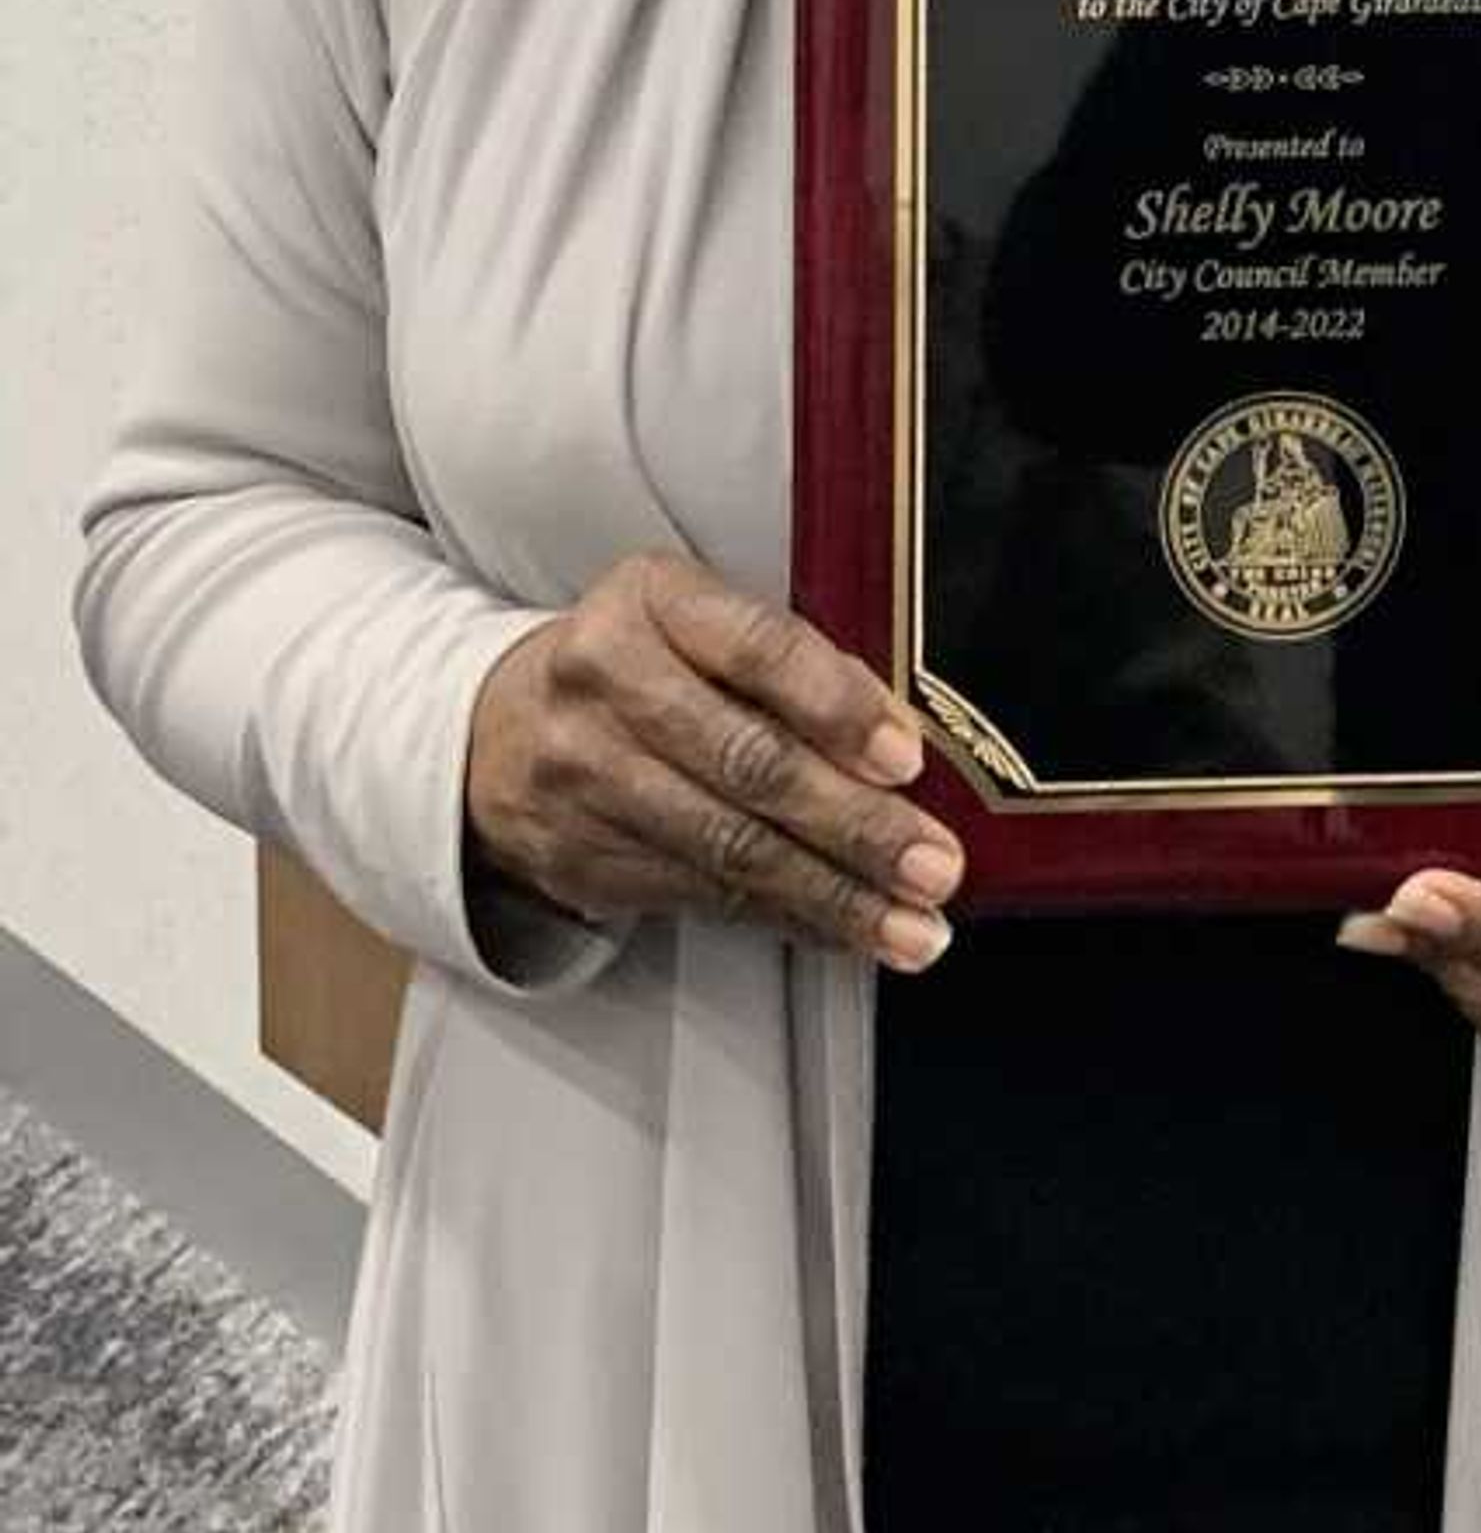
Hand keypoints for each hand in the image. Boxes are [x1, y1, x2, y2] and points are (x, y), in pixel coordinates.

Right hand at [466, 550, 960, 970]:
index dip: (837, 707)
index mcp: (650, 601)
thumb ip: (792, 664)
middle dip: (856, 826)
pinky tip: (847, 930)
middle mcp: (607, 686)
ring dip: (835, 895)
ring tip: (913, 926)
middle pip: (748, 764)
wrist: (495, 732)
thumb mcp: (700, 620)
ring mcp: (586, 780)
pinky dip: (788, 918)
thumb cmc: (640, 662)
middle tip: (934, 867)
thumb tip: (895, 737)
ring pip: (730, 848)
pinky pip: (706, 895)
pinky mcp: (583, 860)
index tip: (906, 760)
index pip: (757, 650)